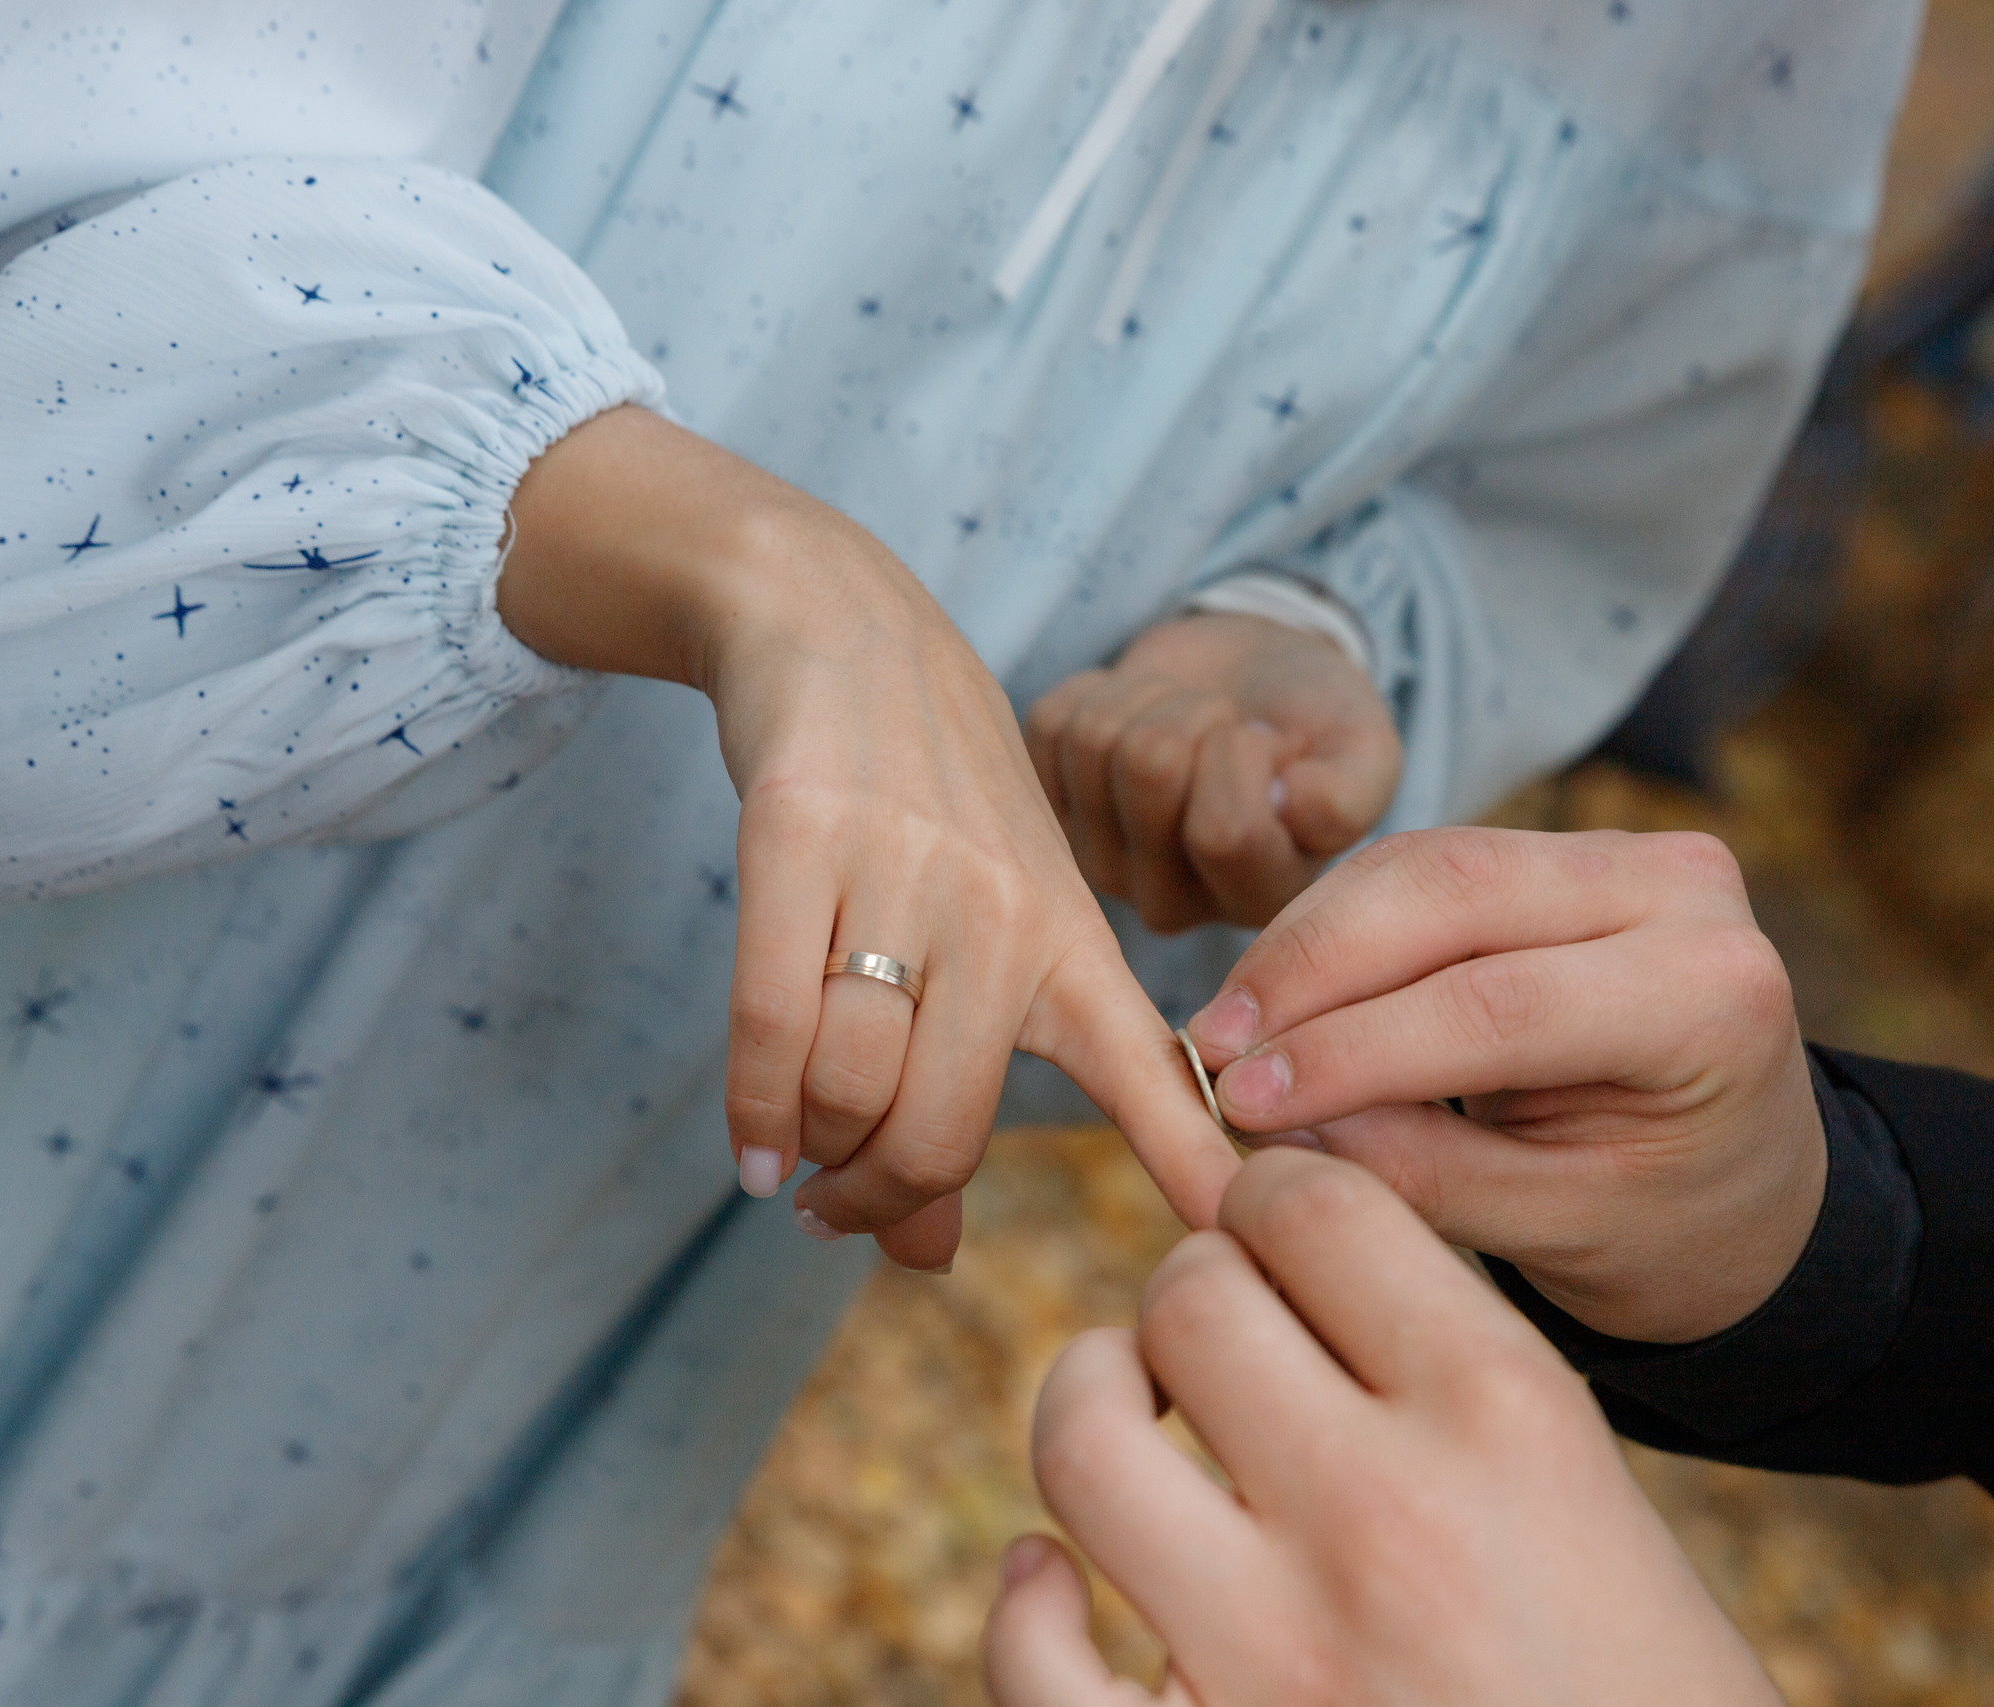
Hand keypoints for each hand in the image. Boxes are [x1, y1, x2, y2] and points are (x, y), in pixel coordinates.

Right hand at [501, 406, 1239, 1268]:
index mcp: (1074, 939)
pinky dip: (755, 1114)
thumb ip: (968, 1089)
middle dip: (882, 1201)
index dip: (1197, 1165)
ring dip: (809, 1157)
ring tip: (793, 1166)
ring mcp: (904, 872)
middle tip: (842, 1215)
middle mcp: (1004, 911)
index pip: (1153, 1073)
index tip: (1240, 1242)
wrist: (843, 627)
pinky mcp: (800, 834)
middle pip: (944, 1129)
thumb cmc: (928, 811)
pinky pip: (771, 1025)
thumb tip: (925, 1258)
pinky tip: (753, 1152)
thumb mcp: (989, 929)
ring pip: (852, 1087)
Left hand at [983, 1150, 1777, 1706]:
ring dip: (1093, 1405)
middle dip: (1195, 1296)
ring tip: (1130, 1417)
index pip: (1317, 1208)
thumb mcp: (1598, 1511)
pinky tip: (1058, 1582)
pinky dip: (1026, 1610)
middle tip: (1221, 1342)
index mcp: (1507, 1422)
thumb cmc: (1648, 1705)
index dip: (1278, 1203)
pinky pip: (1031, 1658)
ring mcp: (1271, 1658)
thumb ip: (1459, 1391)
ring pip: (1081, 1438)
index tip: (1279, 1239)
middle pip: (1190, 1297)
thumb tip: (1300, 1281)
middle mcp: (1383, 1519)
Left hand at [1024, 611, 1401, 933]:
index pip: (1224, 831)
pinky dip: (1102, 687)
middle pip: (1150, 769)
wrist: (1254, 686)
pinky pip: (1052, 720)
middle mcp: (1170, 902)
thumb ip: (1351, 792)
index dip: (1244, 752)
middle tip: (1226, 722)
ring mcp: (1099, 860)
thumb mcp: (1364, 752)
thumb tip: (1298, 806)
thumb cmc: (1315, 725)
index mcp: (1257, 902)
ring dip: (1151, 696)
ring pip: (1095, 739)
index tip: (1270, 740)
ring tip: (1188, 716)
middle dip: (1197, 711)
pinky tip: (1140, 714)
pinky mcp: (1049, 807)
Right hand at [1182, 828, 1822, 1344]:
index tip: (1239, 1099)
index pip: (1499, 1002)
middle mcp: (1683, 889)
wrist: (1745, 1184)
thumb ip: (1421, 1173)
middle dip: (1308, 968)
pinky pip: (1425, 868)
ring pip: (1421, 863)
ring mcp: (1626, 852)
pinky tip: (1276, 996)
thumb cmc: (1664, 1227)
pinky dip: (1337, 930)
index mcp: (1714, 997)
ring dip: (1307, 943)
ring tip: (1227, 1032)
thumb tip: (1267, 1122)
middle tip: (1209, 1049)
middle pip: (1451, 891)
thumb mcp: (1557, 1230)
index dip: (1352, 1048)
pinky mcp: (1566, 850)